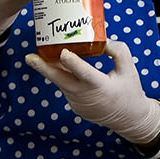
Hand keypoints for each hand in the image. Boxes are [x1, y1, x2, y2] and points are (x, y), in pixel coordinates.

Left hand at [26, 39, 159, 143]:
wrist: (129, 119)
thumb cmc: (130, 92)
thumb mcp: (129, 70)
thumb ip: (118, 51)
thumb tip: (102, 39)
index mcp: (101, 87)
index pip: (85, 74)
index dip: (73, 63)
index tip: (63, 53)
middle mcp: (86, 96)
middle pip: (60, 80)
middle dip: (43, 67)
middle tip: (30, 57)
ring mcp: (77, 102)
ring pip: (62, 81)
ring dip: (52, 67)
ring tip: (42, 53)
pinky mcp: (74, 105)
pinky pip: (67, 87)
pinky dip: (64, 75)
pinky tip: (63, 64)